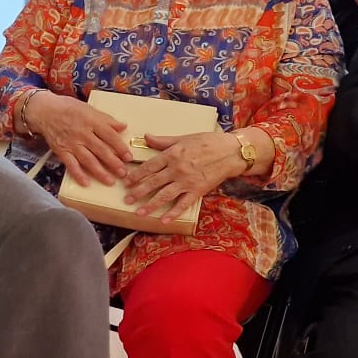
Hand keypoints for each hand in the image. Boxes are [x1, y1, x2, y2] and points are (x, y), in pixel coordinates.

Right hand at [24, 91, 129, 185]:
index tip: (128, 157)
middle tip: (123, 173)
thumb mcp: (89, 109)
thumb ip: (106, 119)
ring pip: (88, 159)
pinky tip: (86, 182)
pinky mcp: (62, 150)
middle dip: (113, 163)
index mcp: (92, 121)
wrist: (44, 110)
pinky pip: (71, 164)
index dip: (120, 148)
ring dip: (100, 171)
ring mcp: (72, 143)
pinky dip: (78, 174)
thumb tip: (123, 126)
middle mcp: (83, 133)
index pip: (110, 136)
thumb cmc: (67, 108)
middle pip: (101, 150)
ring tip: (110, 181)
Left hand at [123, 131, 245, 219]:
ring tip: (139, 213)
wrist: (231, 152)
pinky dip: (173, 213)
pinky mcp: (198, 191)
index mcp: (172, 154)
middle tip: (126, 200)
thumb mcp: (183, 138)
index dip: (136, 175)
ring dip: (151, 205)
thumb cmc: (207, 142)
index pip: (149, 166)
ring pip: (165, 195)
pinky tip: (163, 220)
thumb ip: (163, 141)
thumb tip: (146, 136)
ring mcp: (187, 181)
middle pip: (153, 183)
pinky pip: (183, 204)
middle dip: (138, 192)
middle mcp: (177, 169)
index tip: (126, 182)